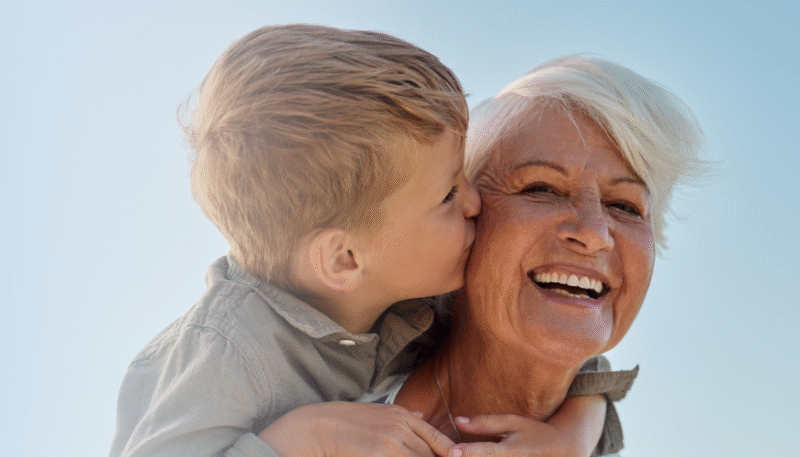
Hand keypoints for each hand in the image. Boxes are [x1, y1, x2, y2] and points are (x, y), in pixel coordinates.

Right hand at [259, 402, 454, 456]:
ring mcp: (393, 441)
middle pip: (431, 454)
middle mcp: (402, 427)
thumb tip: (419, 416)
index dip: (449, 452)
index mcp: (402, 416)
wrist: (316, 427)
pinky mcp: (382, 453)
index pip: (437, 439)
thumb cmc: (344, 422)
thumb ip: (400, 416)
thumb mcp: (376, 411)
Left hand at [446, 414, 579, 456]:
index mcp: (510, 451)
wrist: (559, 452)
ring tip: (457, 455)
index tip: (452, 451)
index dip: (468, 452)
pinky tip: (468, 456)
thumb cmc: (534, 434)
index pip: (485, 452)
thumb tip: (458, 420)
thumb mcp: (513, 422)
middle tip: (450, 453)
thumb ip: (486, 423)